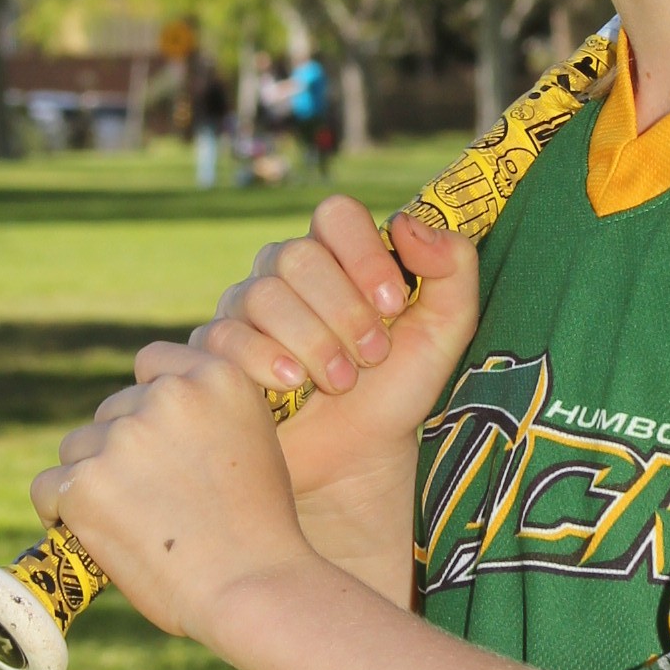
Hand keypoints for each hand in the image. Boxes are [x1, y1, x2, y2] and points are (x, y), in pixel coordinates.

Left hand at [32, 346, 312, 646]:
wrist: (251, 585)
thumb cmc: (259, 530)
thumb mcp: (253, 443)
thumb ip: (207, 417)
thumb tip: (150, 418)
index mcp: (217, 377)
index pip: (152, 362)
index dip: (147, 400)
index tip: (155, 437)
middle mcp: (167, 396)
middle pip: (112, 411)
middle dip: (121, 449)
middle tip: (150, 502)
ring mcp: (123, 438)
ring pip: (78, 448)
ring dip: (92, 479)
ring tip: (130, 525)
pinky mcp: (85, 483)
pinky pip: (47, 488)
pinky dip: (60, 511)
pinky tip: (88, 533)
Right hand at [193, 200, 478, 496]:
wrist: (360, 455)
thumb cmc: (399, 386)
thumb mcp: (445, 329)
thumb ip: (452, 267)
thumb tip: (407, 224)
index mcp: (337, 253)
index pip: (336, 214)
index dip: (365, 255)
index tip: (394, 306)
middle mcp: (285, 271)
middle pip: (298, 256)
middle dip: (344, 311)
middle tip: (373, 356)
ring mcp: (244, 307)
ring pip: (263, 296)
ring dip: (313, 343)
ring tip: (341, 381)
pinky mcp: (217, 350)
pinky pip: (227, 336)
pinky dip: (267, 362)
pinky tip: (292, 385)